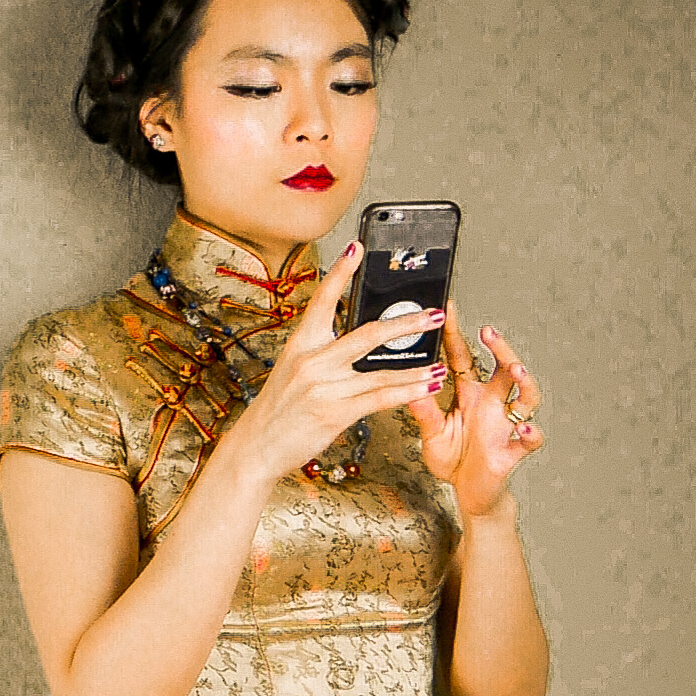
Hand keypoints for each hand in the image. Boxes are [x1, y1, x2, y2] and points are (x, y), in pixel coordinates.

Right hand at [223, 243, 447, 490]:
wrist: (256, 448)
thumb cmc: (277, 412)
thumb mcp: (292, 373)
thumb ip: (321, 356)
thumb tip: (355, 344)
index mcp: (301, 345)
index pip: (322, 300)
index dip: (340, 272)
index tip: (357, 247)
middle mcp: (312, 361)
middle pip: (367, 333)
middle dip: (406, 323)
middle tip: (434, 314)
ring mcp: (323, 387)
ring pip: (380, 371)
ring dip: (416, 367)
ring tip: (440, 363)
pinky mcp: (333, 412)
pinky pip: (378, 398)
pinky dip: (407, 392)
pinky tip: (425, 387)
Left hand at [408, 307, 544, 519]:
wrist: (468, 493)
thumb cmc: (452, 459)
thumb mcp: (430, 435)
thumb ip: (423, 413)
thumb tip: (408, 387)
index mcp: (469, 395)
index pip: (463, 358)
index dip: (456, 333)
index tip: (448, 308)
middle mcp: (492, 404)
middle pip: (503, 369)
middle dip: (501, 349)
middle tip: (489, 332)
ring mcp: (505, 425)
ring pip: (526, 397)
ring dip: (524, 381)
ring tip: (516, 370)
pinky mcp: (513, 451)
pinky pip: (529, 440)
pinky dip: (530, 433)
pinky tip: (522, 428)